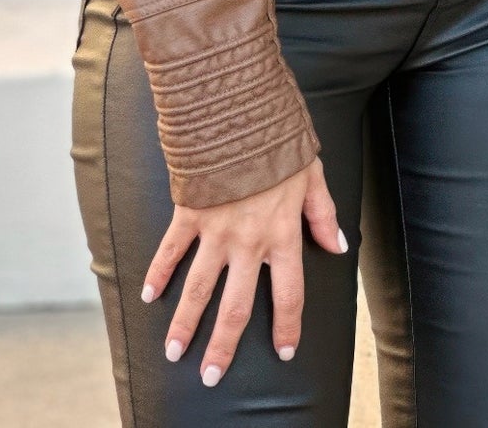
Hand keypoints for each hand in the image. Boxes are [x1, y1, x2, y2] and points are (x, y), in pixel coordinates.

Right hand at [140, 155, 346, 386]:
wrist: (240, 110)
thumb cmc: (278, 141)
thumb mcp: (312, 175)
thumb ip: (323, 214)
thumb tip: (339, 246)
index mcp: (281, 235)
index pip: (288, 294)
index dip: (287, 326)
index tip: (283, 352)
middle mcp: (248, 242)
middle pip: (235, 306)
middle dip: (223, 345)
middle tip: (211, 376)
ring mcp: (216, 230)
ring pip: (199, 288)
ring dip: (186, 323)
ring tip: (175, 352)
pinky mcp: (190, 212)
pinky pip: (171, 249)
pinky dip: (158, 273)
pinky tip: (148, 296)